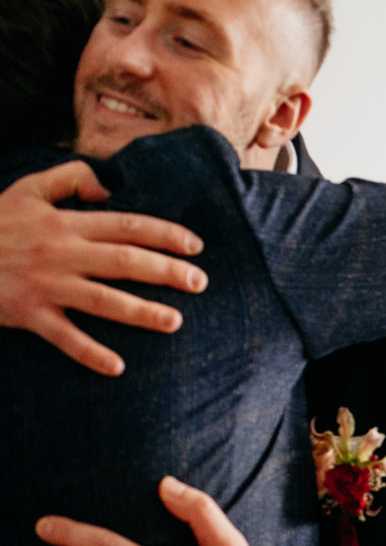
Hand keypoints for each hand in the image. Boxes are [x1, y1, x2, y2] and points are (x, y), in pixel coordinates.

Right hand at [0, 161, 205, 375]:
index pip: (127, 226)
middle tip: (200, 283)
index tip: (196, 247)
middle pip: (124, 262)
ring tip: (174, 322)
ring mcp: (45, 285)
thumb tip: (108, 188)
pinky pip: (64, 337)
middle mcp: (60, 253)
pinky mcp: (27, 313)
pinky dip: (90, 353)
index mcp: (64, 223)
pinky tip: (117, 367)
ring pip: (102, 300)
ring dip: (140, 313)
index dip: (165, 235)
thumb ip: (69, 178)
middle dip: (166, 272)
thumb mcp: (25, 190)